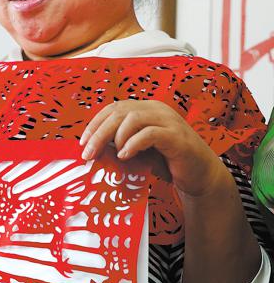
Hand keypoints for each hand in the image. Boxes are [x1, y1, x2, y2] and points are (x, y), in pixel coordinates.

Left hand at [80, 100, 229, 199]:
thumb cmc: (168, 163)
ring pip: (133, 118)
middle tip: (87, 153)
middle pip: (120, 111)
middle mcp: (157, 110)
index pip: (115, 108)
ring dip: (115, 137)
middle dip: (99, 132)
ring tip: (108, 156)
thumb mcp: (139, 152)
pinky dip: (133, 144)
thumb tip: (94, 149)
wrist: (199, 175)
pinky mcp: (176, 137)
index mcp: (147, 110)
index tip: (83, 143)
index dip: (96, 123)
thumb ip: (121, 145)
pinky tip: (126, 157)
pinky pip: (150, 133)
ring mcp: (168, 121)